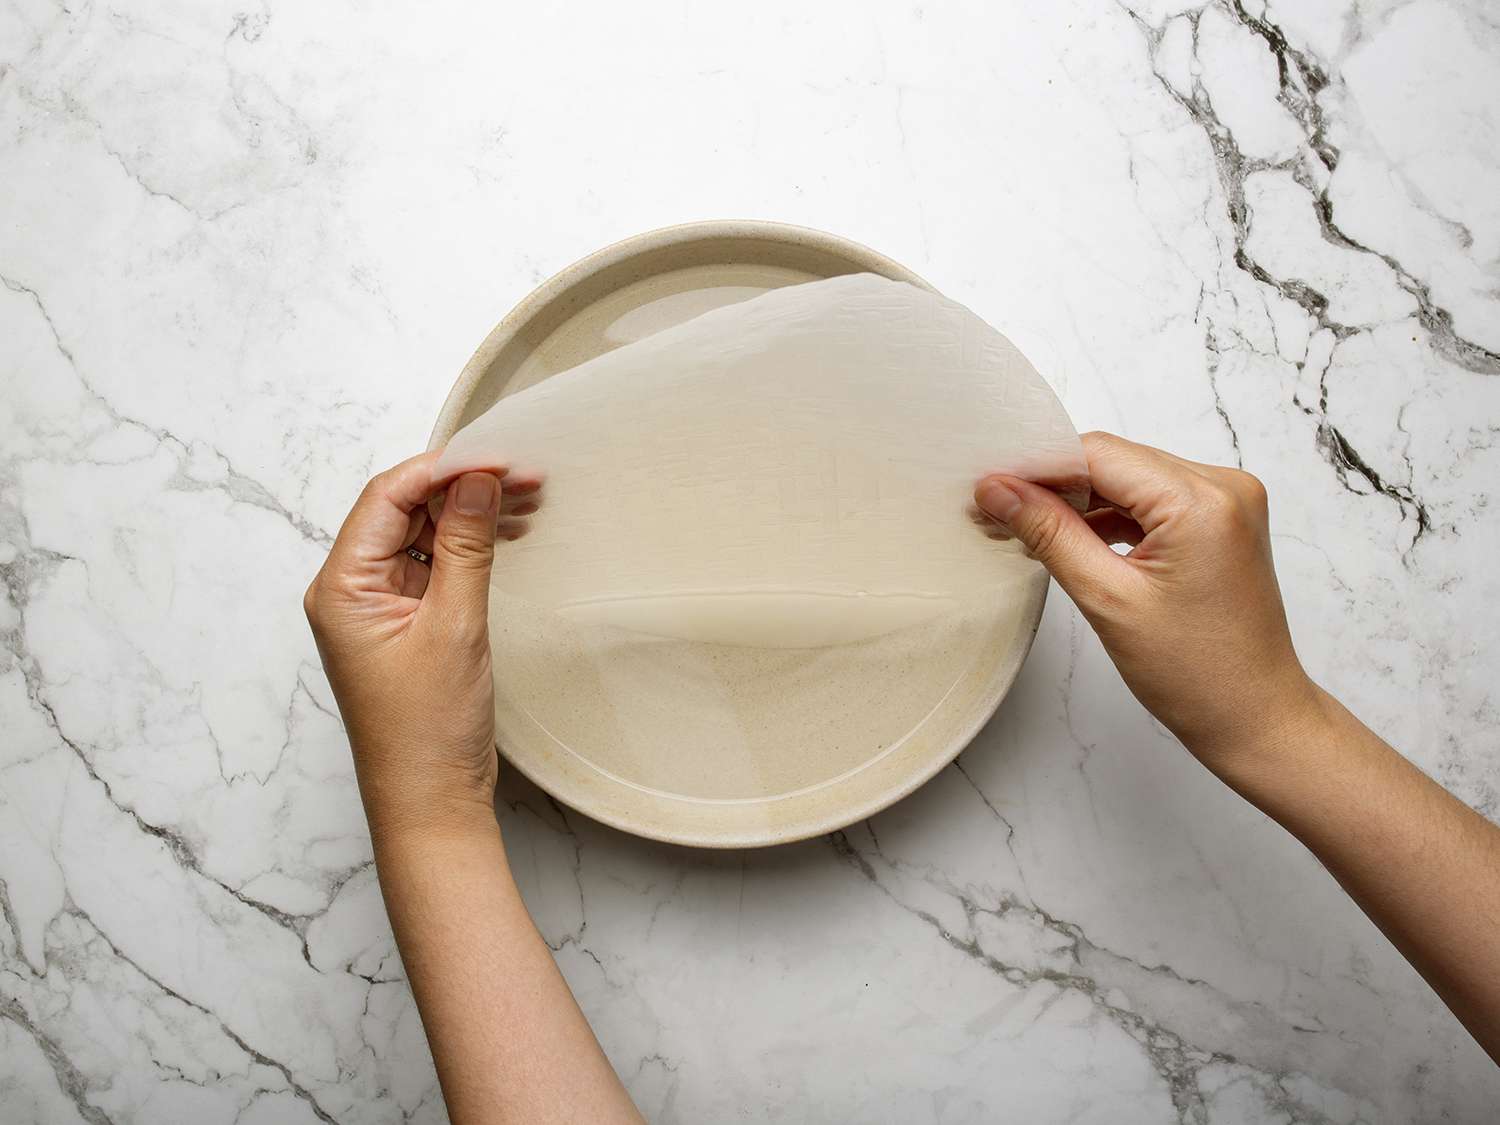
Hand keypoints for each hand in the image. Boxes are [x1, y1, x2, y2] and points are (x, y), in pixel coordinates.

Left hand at [304, 452, 527, 842]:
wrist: (430, 800)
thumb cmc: (428, 730)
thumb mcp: (455, 626)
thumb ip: (464, 546)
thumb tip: (477, 480)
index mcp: (342, 586)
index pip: (388, 497)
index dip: (445, 469)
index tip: (501, 461)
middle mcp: (351, 589)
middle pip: (404, 508)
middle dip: (465, 486)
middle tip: (529, 478)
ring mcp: (378, 606)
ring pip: (422, 533)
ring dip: (471, 513)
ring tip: (530, 500)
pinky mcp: (405, 622)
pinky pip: (433, 563)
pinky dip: (469, 544)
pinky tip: (507, 533)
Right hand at [974, 432, 1322, 776]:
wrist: (1254, 717)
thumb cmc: (1196, 674)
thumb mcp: (1107, 599)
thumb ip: (1049, 533)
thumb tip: (997, 489)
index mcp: (1202, 501)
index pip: (1098, 455)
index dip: (1036, 468)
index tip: (988, 490)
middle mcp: (1223, 487)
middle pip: (1113, 462)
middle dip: (1052, 486)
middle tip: (993, 512)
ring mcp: (1226, 502)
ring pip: (1129, 480)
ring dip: (1077, 503)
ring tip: (1023, 531)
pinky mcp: (1220, 521)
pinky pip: (1151, 500)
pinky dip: (1109, 517)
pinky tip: (1068, 539)